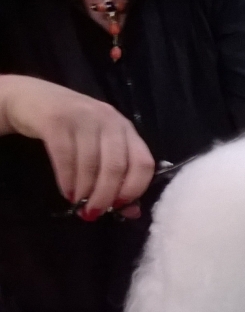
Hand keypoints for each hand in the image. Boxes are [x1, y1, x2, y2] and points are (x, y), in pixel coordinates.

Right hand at [0, 75, 153, 219]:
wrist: (34, 99)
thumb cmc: (74, 129)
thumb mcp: (100, 146)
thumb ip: (119, 175)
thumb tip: (132, 212)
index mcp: (127, 129)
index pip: (143, 162)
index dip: (134, 188)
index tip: (119, 206)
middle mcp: (110, 120)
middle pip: (116, 166)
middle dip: (106, 196)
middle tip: (94, 213)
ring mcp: (84, 117)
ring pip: (91, 164)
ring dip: (85, 191)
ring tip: (79, 204)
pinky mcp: (57, 119)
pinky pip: (65, 157)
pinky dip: (67, 180)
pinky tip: (66, 192)